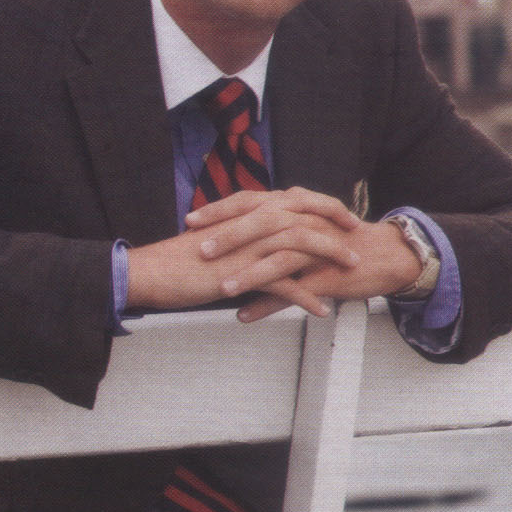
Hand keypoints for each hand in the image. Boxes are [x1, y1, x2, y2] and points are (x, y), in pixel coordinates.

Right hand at [126, 187, 364, 316]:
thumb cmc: (182, 259)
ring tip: (351, 272)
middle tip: (357, 240)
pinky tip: (321, 310)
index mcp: (247, 212)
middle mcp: (252, 223)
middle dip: (336, 227)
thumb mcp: (221, 240)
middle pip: (306, 216)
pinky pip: (283, 285)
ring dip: (331, 258)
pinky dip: (305, 297)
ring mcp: (249, 247)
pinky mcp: (242, 273)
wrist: (154, 271)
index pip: (295, 201)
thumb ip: (244, 235)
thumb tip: (261, 238)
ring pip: (301, 245)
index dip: (323, 207)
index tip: (343, 217)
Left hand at [185, 199, 423, 322]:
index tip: (191, 221)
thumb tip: (243, 282)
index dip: (221, 210)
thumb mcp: (307, 239)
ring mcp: (317, 247)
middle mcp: (304, 221)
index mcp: (295, 208)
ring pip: (278, 255)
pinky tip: (245, 315)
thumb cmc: (345, 248)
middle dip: (227, 236)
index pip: (251, 202)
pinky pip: (295, 288)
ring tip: (221, 287)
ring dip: (247, 271)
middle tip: (199, 249)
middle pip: (261, 223)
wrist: (388, 257)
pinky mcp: (328, 272)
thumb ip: (275, 251)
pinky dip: (268, 301)